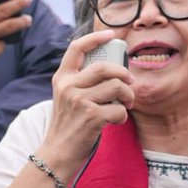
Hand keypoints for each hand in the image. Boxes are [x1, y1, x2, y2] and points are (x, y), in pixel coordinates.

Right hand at [37, 31, 134, 179]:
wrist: (58, 153)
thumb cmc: (68, 125)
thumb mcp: (67, 98)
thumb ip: (81, 83)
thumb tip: (114, 71)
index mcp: (62, 79)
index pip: (76, 48)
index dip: (95, 38)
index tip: (110, 34)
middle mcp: (68, 87)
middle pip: (104, 67)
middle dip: (123, 73)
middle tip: (130, 81)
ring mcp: (79, 101)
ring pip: (116, 87)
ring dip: (128, 96)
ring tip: (127, 103)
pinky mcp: (91, 117)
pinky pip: (119, 109)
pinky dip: (123, 115)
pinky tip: (116, 121)